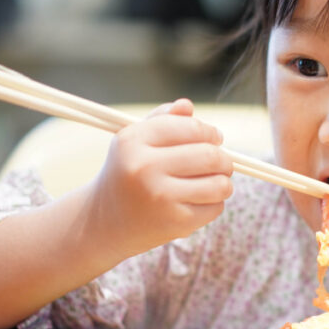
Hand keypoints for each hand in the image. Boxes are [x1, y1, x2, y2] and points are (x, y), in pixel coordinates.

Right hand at [88, 98, 233, 257]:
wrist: (105, 222)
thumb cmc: (128, 174)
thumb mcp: (136, 142)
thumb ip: (162, 120)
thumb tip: (187, 106)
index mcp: (133, 141)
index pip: (191, 127)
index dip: (210, 132)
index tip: (214, 138)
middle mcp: (144, 167)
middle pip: (210, 155)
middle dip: (223, 159)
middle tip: (221, 163)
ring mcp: (160, 197)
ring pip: (220, 184)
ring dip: (223, 183)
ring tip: (212, 183)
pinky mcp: (175, 222)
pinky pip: (215, 207)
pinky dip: (213, 204)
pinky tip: (196, 203)